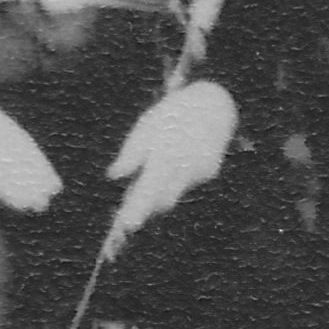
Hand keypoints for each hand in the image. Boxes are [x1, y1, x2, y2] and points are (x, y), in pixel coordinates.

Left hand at [105, 79, 240, 238]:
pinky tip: (173, 160)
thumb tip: (113, 175)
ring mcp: (201, 170)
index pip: (151, 187)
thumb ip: (131, 152)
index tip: (127, 225)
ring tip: (149, 174)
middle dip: (144, 210)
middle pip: (163, 199)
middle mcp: (187, 164)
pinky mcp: (209, 172)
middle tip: (125, 220)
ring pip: (172, 192)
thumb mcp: (147, 125)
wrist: (215, 103)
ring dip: (157, 192)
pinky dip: (173, 178)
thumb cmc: (173, 113)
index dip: (138, 208)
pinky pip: (184, 181)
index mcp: (168, 152)